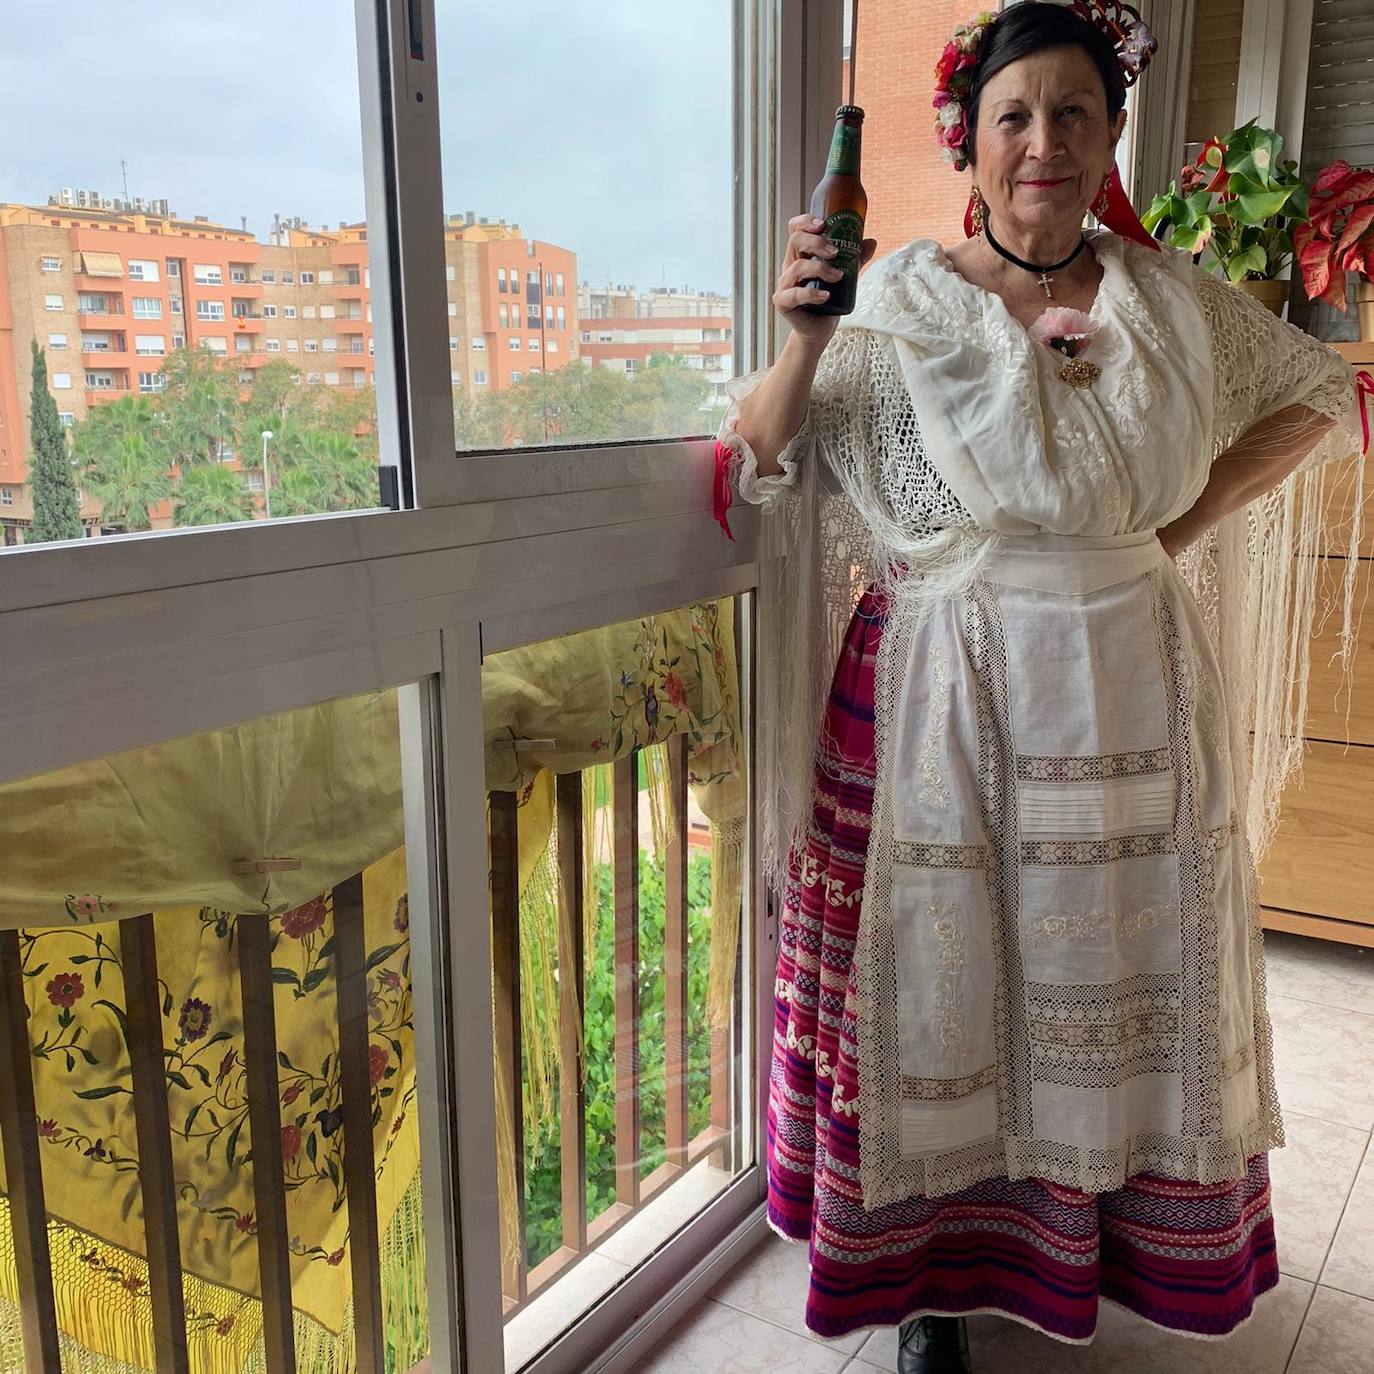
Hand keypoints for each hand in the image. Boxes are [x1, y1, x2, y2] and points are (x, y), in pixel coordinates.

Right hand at [774, 214, 877, 347]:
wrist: (818, 330)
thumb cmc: (827, 301)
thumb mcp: (843, 277)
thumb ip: (854, 260)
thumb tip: (871, 241)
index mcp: (801, 255)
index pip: (795, 230)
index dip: (805, 221)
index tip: (823, 224)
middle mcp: (790, 266)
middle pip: (795, 242)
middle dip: (816, 242)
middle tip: (835, 251)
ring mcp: (785, 284)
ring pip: (796, 267)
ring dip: (820, 269)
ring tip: (838, 276)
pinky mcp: (784, 303)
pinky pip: (795, 294)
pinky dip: (811, 294)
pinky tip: (826, 295)